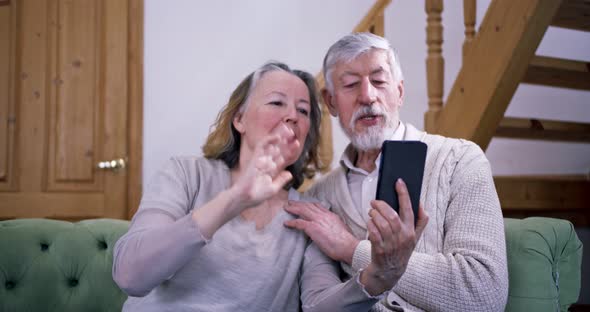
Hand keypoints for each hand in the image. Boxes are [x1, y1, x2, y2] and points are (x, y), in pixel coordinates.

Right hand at [230, 124, 294, 209]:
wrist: (246, 197)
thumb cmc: (257, 195)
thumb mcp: (273, 188)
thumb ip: (281, 180)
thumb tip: (289, 173)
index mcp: (271, 170)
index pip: (281, 157)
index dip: (289, 151)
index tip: (296, 143)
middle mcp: (267, 163)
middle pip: (277, 149)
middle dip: (285, 141)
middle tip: (293, 132)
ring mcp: (261, 160)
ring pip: (271, 146)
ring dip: (279, 138)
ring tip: (288, 130)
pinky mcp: (255, 158)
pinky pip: (261, 146)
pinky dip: (268, 140)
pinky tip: (277, 137)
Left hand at [284, 201, 358, 263]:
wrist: (347, 246)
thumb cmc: (346, 242)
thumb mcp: (341, 228)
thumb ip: (334, 225)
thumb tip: (331, 228)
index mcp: (330, 215)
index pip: (318, 206)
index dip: (309, 204)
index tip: (304, 203)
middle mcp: (323, 215)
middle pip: (308, 206)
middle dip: (298, 203)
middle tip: (291, 202)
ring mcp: (317, 220)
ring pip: (302, 211)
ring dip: (293, 209)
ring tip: (286, 208)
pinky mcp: (312, 228)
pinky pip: (298, 223)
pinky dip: (291, 222)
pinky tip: (286, 223)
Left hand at [361, 178, 428, 294]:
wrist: (390, 271)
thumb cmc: (402, 249)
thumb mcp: (415, 237)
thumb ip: (420, 221)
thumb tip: (421, 204)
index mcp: (411, 231)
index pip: (409, 209)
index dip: (404, 194)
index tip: (399, 181)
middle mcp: (402, 237)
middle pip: (392, 215)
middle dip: (381, 205)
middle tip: (374, 201)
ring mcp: (391, 244)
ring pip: (382, 223)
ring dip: (374, 214)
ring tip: (371, 211)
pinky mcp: (380, 249)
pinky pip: (373, 232)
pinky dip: (370, 224)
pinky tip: (369, 221)